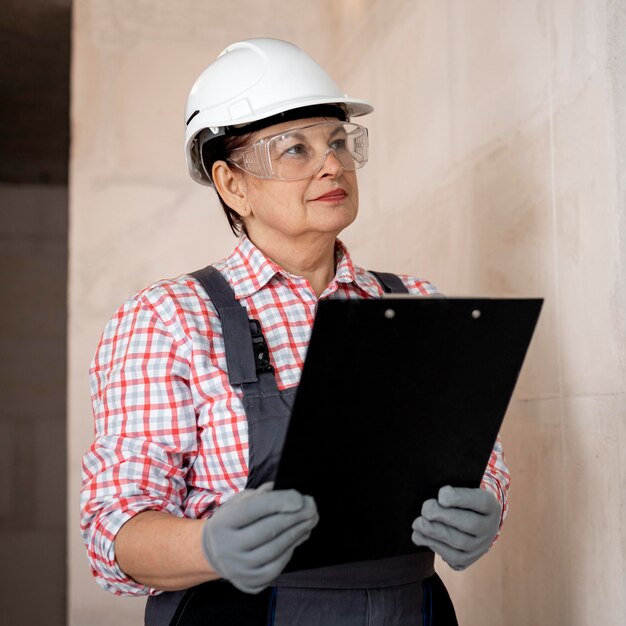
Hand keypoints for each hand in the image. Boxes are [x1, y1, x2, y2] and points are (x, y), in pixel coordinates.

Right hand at [201, 483, 318, 592]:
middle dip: (294, 517)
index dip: (279, 502)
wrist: (214, 553)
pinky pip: (276, 567)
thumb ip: (259, 495)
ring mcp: (238, 568)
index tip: (300, 498)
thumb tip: (284, 493)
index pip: (253, 509)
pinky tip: (299, 536)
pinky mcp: (249, 582)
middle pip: (267, 530)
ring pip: (275, 549)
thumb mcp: (238, 503)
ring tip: (310, 520)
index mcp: (222, 523)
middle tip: (312, 507)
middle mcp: (226, 548)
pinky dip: (290, 550)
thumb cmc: (232, 521)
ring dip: (297, 533)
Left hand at [411, 486, 501, 570]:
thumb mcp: (460, 490)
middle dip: (444, 516)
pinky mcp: (468, 559)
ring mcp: (480, 546)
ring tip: (418, 524)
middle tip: (426, 510)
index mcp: (490, 506)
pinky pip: (453, 557)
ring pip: (460, 542)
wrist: (470, 521)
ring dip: (435, 533)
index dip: (460, 499)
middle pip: (470, 524)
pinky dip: (434, 545)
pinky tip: (420, 536)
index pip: (481, 501)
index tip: (441, 495)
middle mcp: (490, 528)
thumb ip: (450, 492)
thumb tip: (436, 497)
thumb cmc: (459, 500)